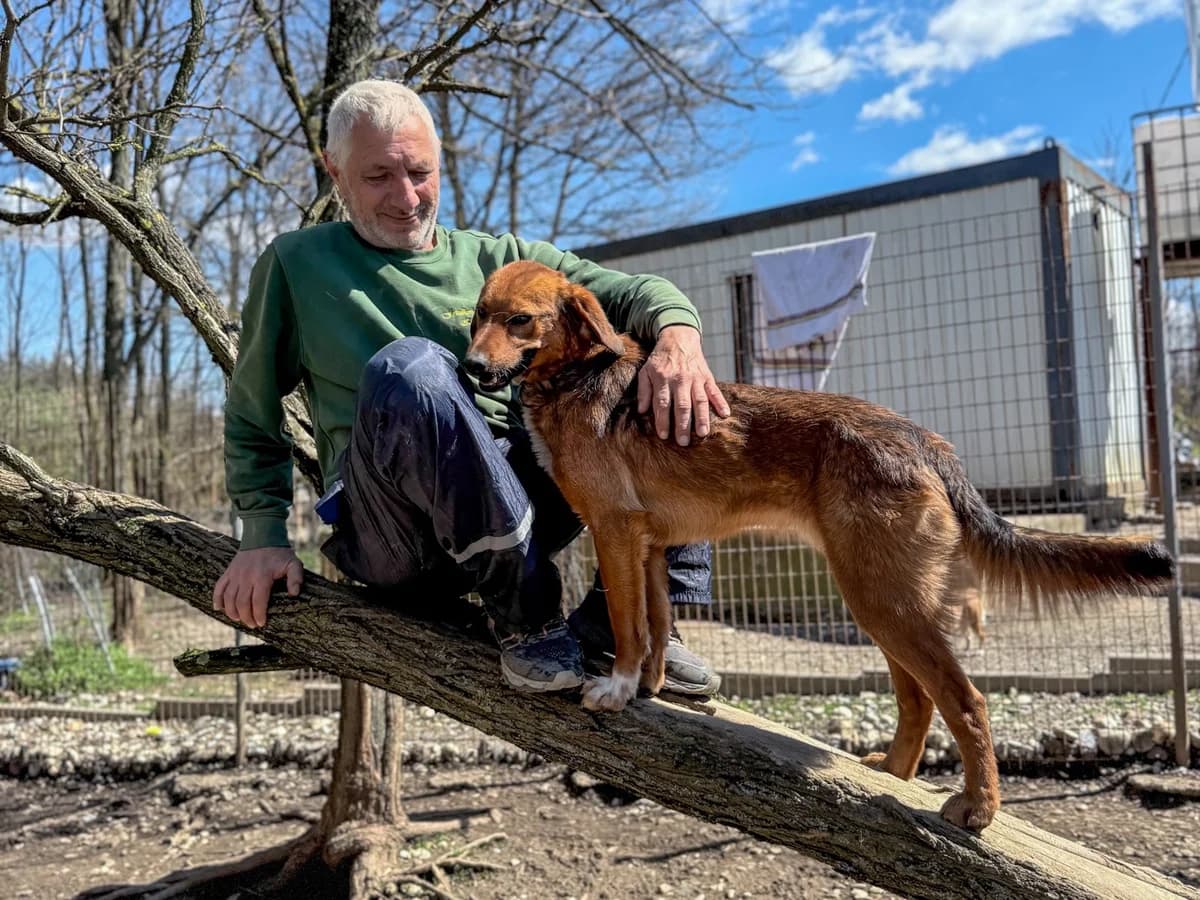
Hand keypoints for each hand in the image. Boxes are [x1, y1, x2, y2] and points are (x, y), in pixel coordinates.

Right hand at [212, 547, 303, 628]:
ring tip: (239, 619)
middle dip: (246, 617)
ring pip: (228, 598)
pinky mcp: (228, 572)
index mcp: (262, 577)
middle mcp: (246, 577)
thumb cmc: (279, 553)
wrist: (262, 536)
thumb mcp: (293, 563)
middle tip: (252, 625)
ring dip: (232, 612)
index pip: (258, 601)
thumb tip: (294, 594)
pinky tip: (219, 609)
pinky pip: (219, 588)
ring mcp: (235, 574)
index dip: (258, 615)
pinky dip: (217, 599)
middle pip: (242, 603)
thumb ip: (296, 578)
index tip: (261, 623)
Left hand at [637, 324, 730, 445]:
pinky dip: (721, 402)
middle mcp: (680, 379)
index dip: (662, 420)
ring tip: (703, 434)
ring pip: (700, 400)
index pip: (662, 403)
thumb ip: (643, 391)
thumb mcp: (645, 371)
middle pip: (682, 405)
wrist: (679, 338)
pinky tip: (725, 415)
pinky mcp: (707, 377)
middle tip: (683, 442)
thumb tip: (641, 411)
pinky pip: (715, 391)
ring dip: (702, 418)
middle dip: (683, 425)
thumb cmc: (660, 359)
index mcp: (663, 379)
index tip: (663, 436)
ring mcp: (696, 378)